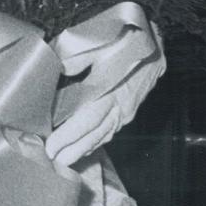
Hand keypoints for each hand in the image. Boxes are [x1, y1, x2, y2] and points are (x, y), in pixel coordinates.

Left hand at [46, 43, 165, 168]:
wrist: (154, 44)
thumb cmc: (125, 43)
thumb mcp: (101, 46)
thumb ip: (78, 59)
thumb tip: (59, 68)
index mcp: (110, 93)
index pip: (85, 121)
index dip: (67, 136)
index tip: (50, 147)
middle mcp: (119, 108)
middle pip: (93, 135)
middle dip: (71, 151)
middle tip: (51, 163)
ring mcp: (125, 112)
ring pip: (102, 136)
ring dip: (83, 150)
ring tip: (63, 161)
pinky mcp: (128, 110)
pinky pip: (110, 131)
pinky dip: (96, 142)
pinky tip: (85, 148)